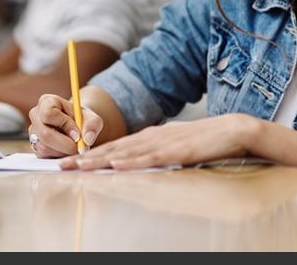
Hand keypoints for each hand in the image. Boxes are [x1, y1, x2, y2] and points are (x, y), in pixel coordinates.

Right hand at [28, 94, 103, 157]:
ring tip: (74, 148)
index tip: (78, 134)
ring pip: (44, 148)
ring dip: (63, 152)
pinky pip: (44, 156)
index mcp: (47, 101)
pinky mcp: (34, 145)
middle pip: (45, 134)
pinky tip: (66, 151)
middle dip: (65, 145)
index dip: (65, 125)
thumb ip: (92, 125)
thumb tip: (87, 139)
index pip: (49, 113)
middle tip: (79, 148)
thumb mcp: (92, 118)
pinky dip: (58, 156)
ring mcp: (33, 131)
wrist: (77, 127)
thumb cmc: (82, 119)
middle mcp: (36, 115)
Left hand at [59, 114, 260, 170]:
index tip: (69, 161)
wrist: (233, 130)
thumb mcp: (173, 145)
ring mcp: (165, 142)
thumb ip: (153, 151)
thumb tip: (132, 161)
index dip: (90, 153)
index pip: (114, 145)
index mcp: (150, 134)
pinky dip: (133, 161)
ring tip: (81, 166)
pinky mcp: (179, 151)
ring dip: (102, 160)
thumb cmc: (204, 140)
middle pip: (114, 148)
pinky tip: (117, 165)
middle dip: (86, 157)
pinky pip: (151, 158)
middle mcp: (152, 136)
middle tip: (63, 166)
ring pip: (127, 152)